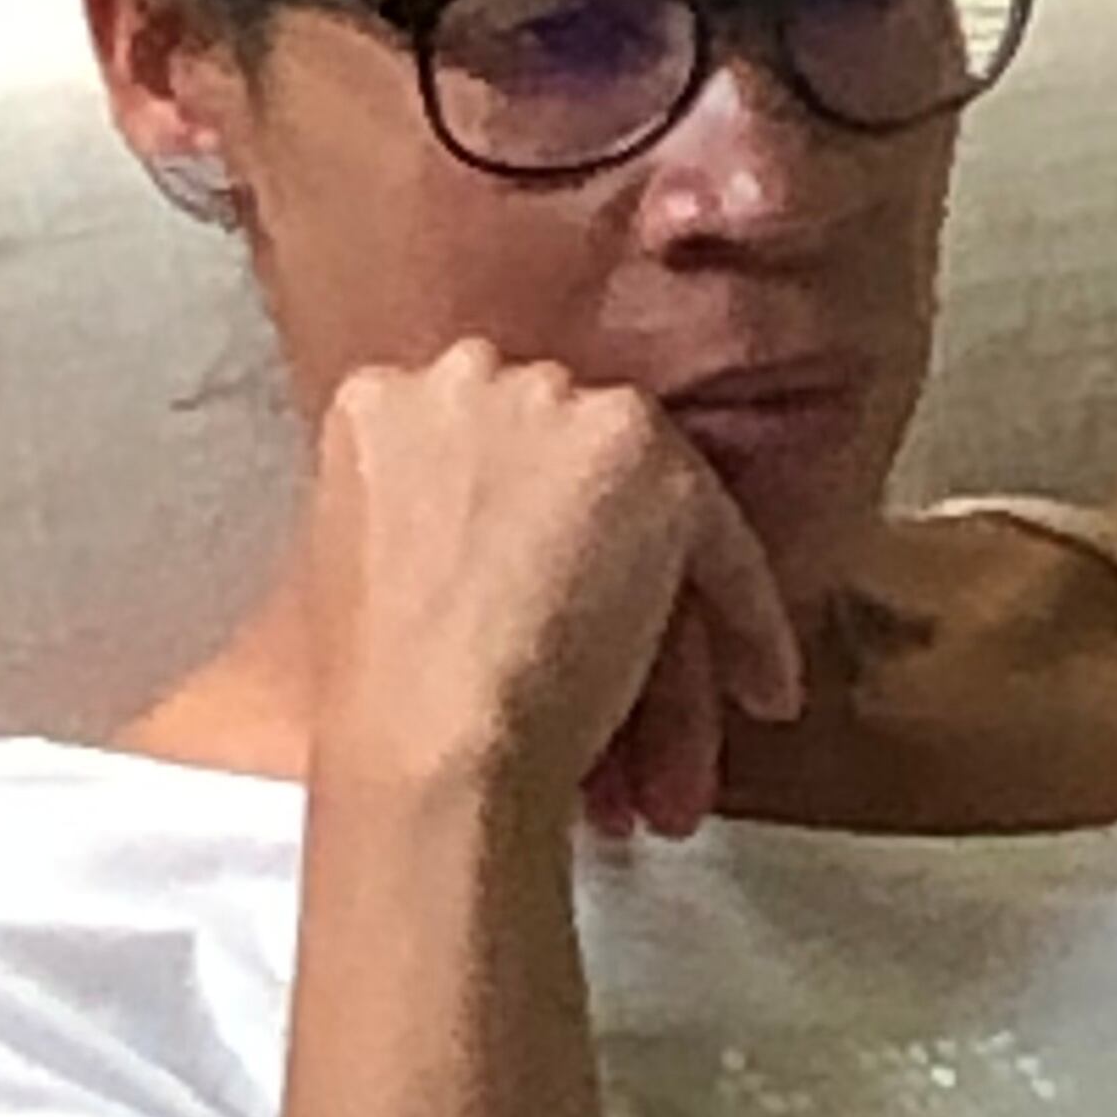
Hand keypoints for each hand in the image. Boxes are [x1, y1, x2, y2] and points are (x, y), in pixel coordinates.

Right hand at [302, 345, 804, 844]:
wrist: (430, 737)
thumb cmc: (385, 693)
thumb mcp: (356, 569)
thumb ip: (420, 514)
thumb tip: (473, 535)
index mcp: (381, 402)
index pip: (476, 438)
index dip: (513, 508)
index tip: (530, 570)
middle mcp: (474, 378)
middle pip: (565, 445)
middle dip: (589, 522)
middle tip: (601, 608)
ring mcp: (567, 413)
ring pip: (651, 492)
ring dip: (671, 576)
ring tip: (676, 666)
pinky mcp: (657, 467)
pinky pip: (724, 546)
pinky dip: (750, 620)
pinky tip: (761, 688)